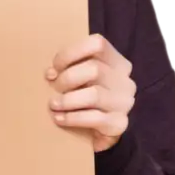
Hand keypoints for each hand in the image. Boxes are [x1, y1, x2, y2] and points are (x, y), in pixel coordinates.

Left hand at [48, 33, 135, 151]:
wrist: (101, 131)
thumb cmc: (85, 98)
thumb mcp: (81, 78)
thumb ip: (70, 69)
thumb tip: (50, 73)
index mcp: (116, 62)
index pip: (98, 44)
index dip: (71, 53)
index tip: (54, 68)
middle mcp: (124, 80)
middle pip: (94, 69)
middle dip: (67, 78)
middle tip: (54, 87)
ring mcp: (124, 102)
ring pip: (94, 94)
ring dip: (67, 100)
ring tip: (53, 104)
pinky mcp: (119, 123)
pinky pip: (94, 118)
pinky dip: (72, 118)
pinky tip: (59, 118)